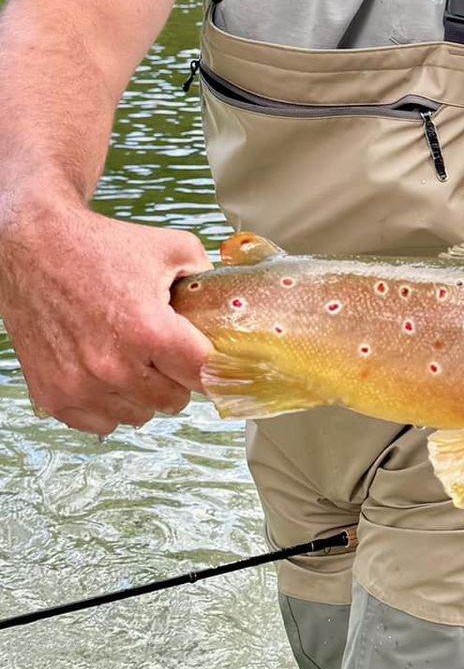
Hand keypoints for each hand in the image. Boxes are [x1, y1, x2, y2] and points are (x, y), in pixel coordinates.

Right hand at [0, 197, 212, 435]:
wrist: (31, 246)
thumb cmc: (96, 247)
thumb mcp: (169, 248)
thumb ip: (207, 277)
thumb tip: (228, 303)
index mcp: (149, 331)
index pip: (204, 377)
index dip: (216, 370)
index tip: (218, 368)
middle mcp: (114, 366)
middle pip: (175, 401)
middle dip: (177, 379)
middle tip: (166, 354)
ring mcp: (81, 385)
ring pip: (140, 415)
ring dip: (143, 395)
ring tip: (133, 361)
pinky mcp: (54, 396)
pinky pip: (101, 423)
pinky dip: (109, 406)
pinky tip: (107, 376)